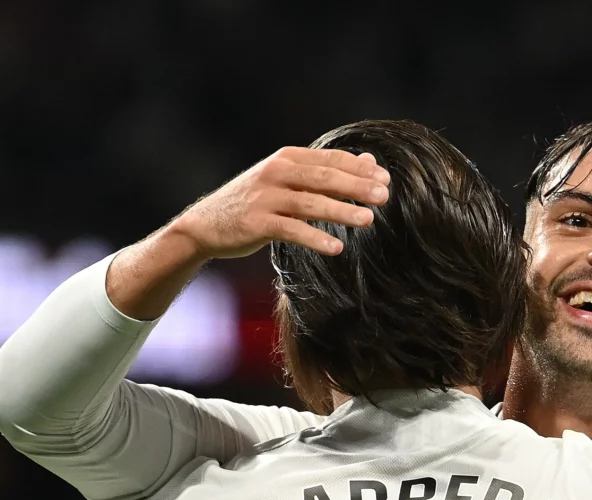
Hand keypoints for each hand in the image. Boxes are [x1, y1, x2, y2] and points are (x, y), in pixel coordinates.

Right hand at [169, 146, 390, 260]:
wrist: (206, 225)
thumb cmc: (255, 202)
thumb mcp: (287, 180)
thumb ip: (325, 171)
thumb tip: (370, 161)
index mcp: (287, 158)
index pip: (329, 159)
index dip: (358, 168)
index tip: (385, 178)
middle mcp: (276, 173)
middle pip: (323, 178)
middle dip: (356, 186)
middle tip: (384, 196)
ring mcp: (266, 198)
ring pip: (310, 203)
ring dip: (341, 211)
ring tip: (368, 220)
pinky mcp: (257, 223)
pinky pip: (292, 231)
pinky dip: (315, 239)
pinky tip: (336, 249)